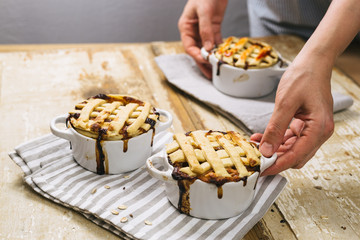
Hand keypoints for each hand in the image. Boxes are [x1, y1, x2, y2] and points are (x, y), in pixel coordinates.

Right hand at [178, 0, 227, 78]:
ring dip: (211, 58)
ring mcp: (204, 30)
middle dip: (203, 63)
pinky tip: (222, 57)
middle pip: (197, 51)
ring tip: (217, 69)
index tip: (206, 61)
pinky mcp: (214, 28)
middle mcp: (193, 31)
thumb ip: (206, 29)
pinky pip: (215, 41)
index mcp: (186, 27)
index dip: (196, 55)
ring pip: (206, 48)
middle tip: (210, 75)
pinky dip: (219, 49)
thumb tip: (208, 48)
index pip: (189, 46)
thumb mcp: (204, 11)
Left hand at [252, 54, 334, 175]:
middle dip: (275, 159)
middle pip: (295, 156)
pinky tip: (262, 137)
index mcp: (319, 129)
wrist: (312, 62)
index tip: (261, 171)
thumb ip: (275, 129)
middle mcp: (319, 132)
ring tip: (255, 146)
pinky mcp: (307, 124)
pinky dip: (277, 140)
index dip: (277, 165)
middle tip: (255, 159)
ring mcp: (314, 129)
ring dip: (274, 150)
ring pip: (292, 149)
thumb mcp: (285, 103)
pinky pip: (291, 138)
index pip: (296, 156)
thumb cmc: (303, 78)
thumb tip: (266, 151)